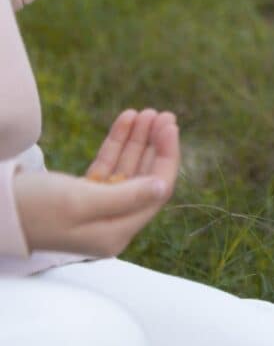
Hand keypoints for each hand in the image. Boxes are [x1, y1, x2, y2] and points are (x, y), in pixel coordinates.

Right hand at [14, 109, 179, 256]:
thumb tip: (164, 187)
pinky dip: (116, 143)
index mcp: (116, 232)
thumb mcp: (82, 201)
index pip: (156, 192)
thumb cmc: (32, 208)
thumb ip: (127, 196)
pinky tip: (126, 119)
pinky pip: (107, 166)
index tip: (169, 127)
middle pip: (144, 178)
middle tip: (163, 115)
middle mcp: (110, 223)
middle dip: (155, 145)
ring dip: (137, 140)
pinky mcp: (80, 195)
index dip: (166, 157)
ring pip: (126, 169)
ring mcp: (96, 208)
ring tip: (147, 112)